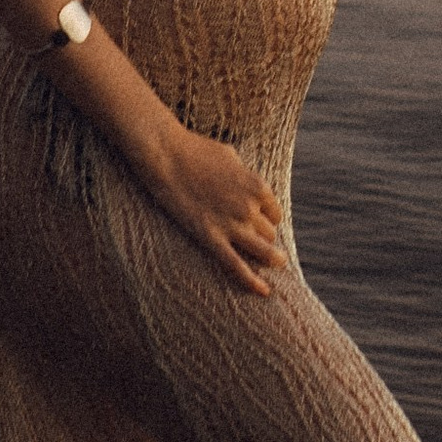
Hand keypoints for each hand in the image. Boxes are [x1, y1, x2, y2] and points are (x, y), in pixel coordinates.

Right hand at [121, 117, 284, 295]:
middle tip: (254, 238)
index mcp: (258, 186)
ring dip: (271, 258)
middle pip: (269, 233)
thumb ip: (242, 172)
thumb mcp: (229, 155)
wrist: (166, 155)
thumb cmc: (195, 150)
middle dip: (263, 236)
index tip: (259, 222)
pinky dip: (252, 281)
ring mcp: (231, 224)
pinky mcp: (210, 237)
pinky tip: (263, 291)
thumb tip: (243, 179)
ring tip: (275, 263)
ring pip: (262, 251)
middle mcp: (250, 208)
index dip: (268, 219)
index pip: (275, 214)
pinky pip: (235, 265)